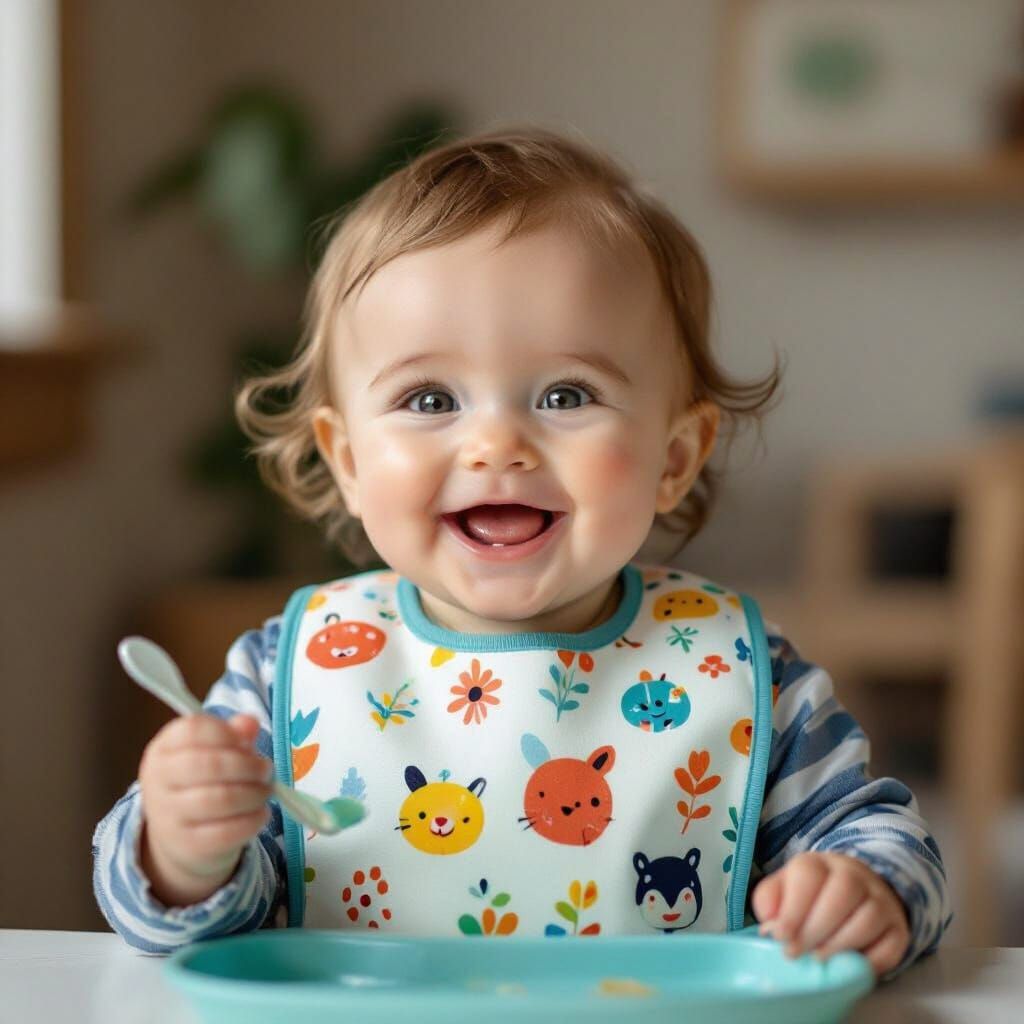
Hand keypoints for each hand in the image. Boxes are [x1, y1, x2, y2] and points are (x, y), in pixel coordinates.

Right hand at [138, 713, 272, 906]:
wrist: (180, 837)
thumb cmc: (202, 782)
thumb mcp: (213, 752)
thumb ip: (233, 734)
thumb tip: (250, 723)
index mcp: (163, 749)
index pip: (193, 730)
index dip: (227, 733)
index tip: (247, 742)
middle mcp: (158, 781)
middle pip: (209, 764)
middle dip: (248, 766)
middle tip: (266, 769)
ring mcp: (168, 816)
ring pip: (220, 799)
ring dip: (254, 793)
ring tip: (266, 791)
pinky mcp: (185, 845)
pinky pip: (225, 832)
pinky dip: (252, 821)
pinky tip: (261, 814)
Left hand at [751, 851, 910, 975]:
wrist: (856, 899)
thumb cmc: (810, 897)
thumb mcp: (784, 890)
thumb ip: (770, 900)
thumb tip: (769, 925)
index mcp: (820, 863)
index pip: (810, 874)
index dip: (793, 907)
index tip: (781, 936)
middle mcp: (854, 875)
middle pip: (842, 892)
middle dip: (815, 927)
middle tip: (796, 953)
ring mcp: (881, 900)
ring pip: (868, 918)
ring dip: (840, 944)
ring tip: (818, 961)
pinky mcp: (898, 929)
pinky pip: (889, 946)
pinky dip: (868, 961)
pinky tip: (847, 968)